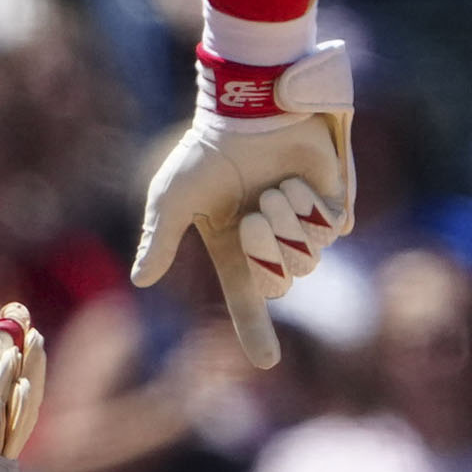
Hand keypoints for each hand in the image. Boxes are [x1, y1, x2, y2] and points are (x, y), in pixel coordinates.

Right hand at [131, 38, 356, 367]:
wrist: (250, 109)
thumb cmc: (206, 151)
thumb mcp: (172, 197)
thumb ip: (161, 239)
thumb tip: (141, 280)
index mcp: (236, 249)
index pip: (248, 301)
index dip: (256, 333)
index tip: (267, 362)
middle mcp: (272, 242)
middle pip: (283, 283)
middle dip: (267, 254)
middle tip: (253, 217)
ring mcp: (303, 224)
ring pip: (310, 260)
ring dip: (288, 228)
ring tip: (274, 192)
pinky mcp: (331, 204)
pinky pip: (330, 231)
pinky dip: (309, 209)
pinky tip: (296, 182)